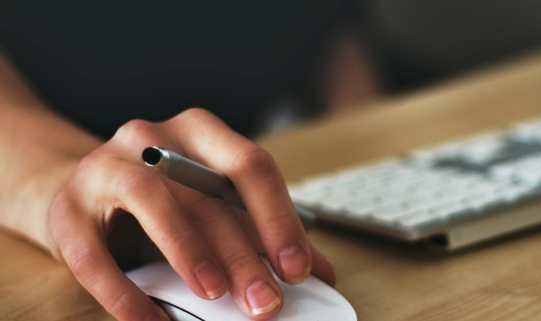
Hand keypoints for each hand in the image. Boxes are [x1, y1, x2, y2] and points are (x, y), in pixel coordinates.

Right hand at [48, 108, 334, 320]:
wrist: (81, 192)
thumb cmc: (162, 200)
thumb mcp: (213, 206)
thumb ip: (261, 232)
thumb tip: (318, 271)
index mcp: (200, 133)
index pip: (250, 166)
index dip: (278, 219)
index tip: (299, 269)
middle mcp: (152, 138)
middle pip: (207, 194)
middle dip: (243, 253)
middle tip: (267, 301)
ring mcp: (103, 168)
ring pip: (152, 201)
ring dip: (189, 251)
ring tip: (215, 294)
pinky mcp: (66, 210)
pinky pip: (93, 254)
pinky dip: (125, 293)